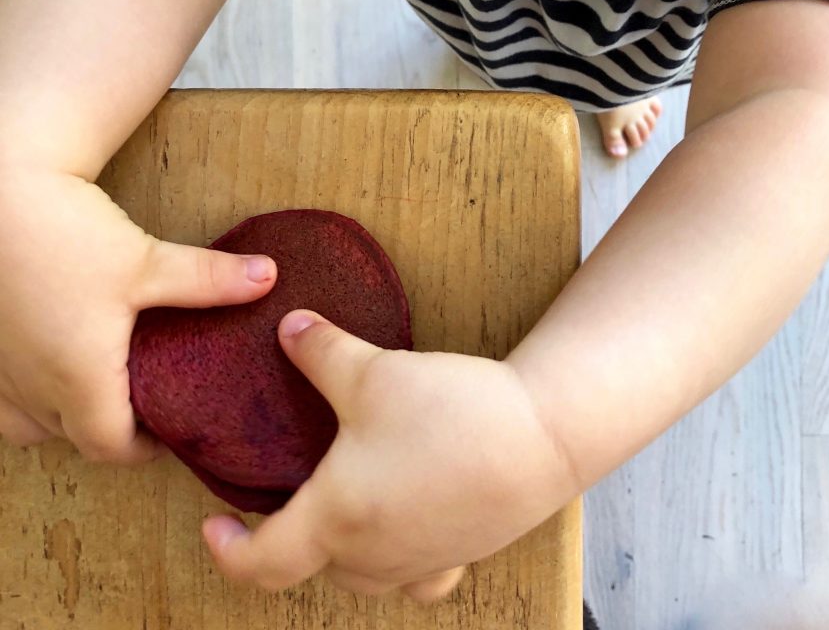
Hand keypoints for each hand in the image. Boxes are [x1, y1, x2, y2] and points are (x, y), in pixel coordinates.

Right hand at [0, 167, 275, 462]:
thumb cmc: (65, 233)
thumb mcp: (146, 260)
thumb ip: (209, 278)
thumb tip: (270, 278)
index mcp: (78, 379)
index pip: (112, 447)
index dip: (146, 448)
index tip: (173, 431)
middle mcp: (31, 387)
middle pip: (74, 437)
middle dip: (112, 430)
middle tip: (149, 404)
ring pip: (30, 423)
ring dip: (66, 415)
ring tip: (101, 384)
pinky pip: (2, 398)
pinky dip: (27, 395)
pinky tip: (46, 363)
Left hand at [203, 310, 567, 602]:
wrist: (539, 436)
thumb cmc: (448, 413)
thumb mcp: (370, 372)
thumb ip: (319, 351)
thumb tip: (288, 328)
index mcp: (336, 519)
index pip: (262, 562)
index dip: (228, 551)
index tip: (213, 527)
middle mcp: (373, 555)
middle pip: (308, 567)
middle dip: (283, 539)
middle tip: (278, 497)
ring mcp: (419, 563)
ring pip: (359, 573)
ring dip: (337, 547)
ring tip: (337, 503)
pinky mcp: (460, 553)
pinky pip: (414, 575)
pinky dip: (397, 557)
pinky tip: (405, 525)